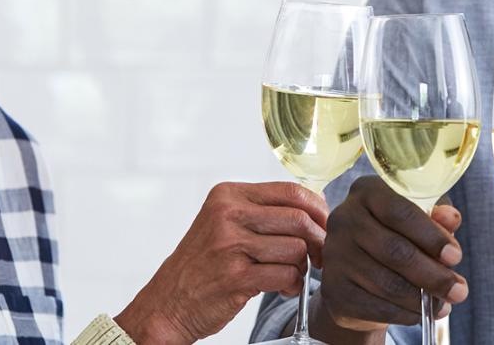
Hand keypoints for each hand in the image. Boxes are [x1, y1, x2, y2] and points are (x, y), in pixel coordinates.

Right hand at [115, 182, 327, 343]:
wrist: (168, 302)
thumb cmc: (202, 264)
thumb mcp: (224, 223)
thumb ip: (263, 212)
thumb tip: (317, 208)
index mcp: (228, 195)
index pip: (291, 191)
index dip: (318, 210)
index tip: (325, 226)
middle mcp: (228, 215)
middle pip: (299, 219)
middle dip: (318, 241)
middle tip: (320, 256)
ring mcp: (231, 245)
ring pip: (296, 249)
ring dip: (301, 267)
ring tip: (288, 275)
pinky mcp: (236, 276)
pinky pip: (287, 275)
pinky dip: (292, 285)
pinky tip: (282, 287)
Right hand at [308, 175, 468, 341]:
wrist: (358, 273)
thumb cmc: (396, 237)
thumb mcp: (419, 220)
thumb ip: (437, 216)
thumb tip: (450, 219)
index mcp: (367, 191)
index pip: (400, 211)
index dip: (431, 236)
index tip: (455, 256)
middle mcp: (344, 219)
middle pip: (395, 251)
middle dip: (433, 275)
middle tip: (459, 291)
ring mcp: (335, 255)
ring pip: (387, 283)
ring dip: (421, 300)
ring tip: (443, 305)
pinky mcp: (333, 289)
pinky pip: (375, 306)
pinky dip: (404, 314)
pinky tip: (419, 313)